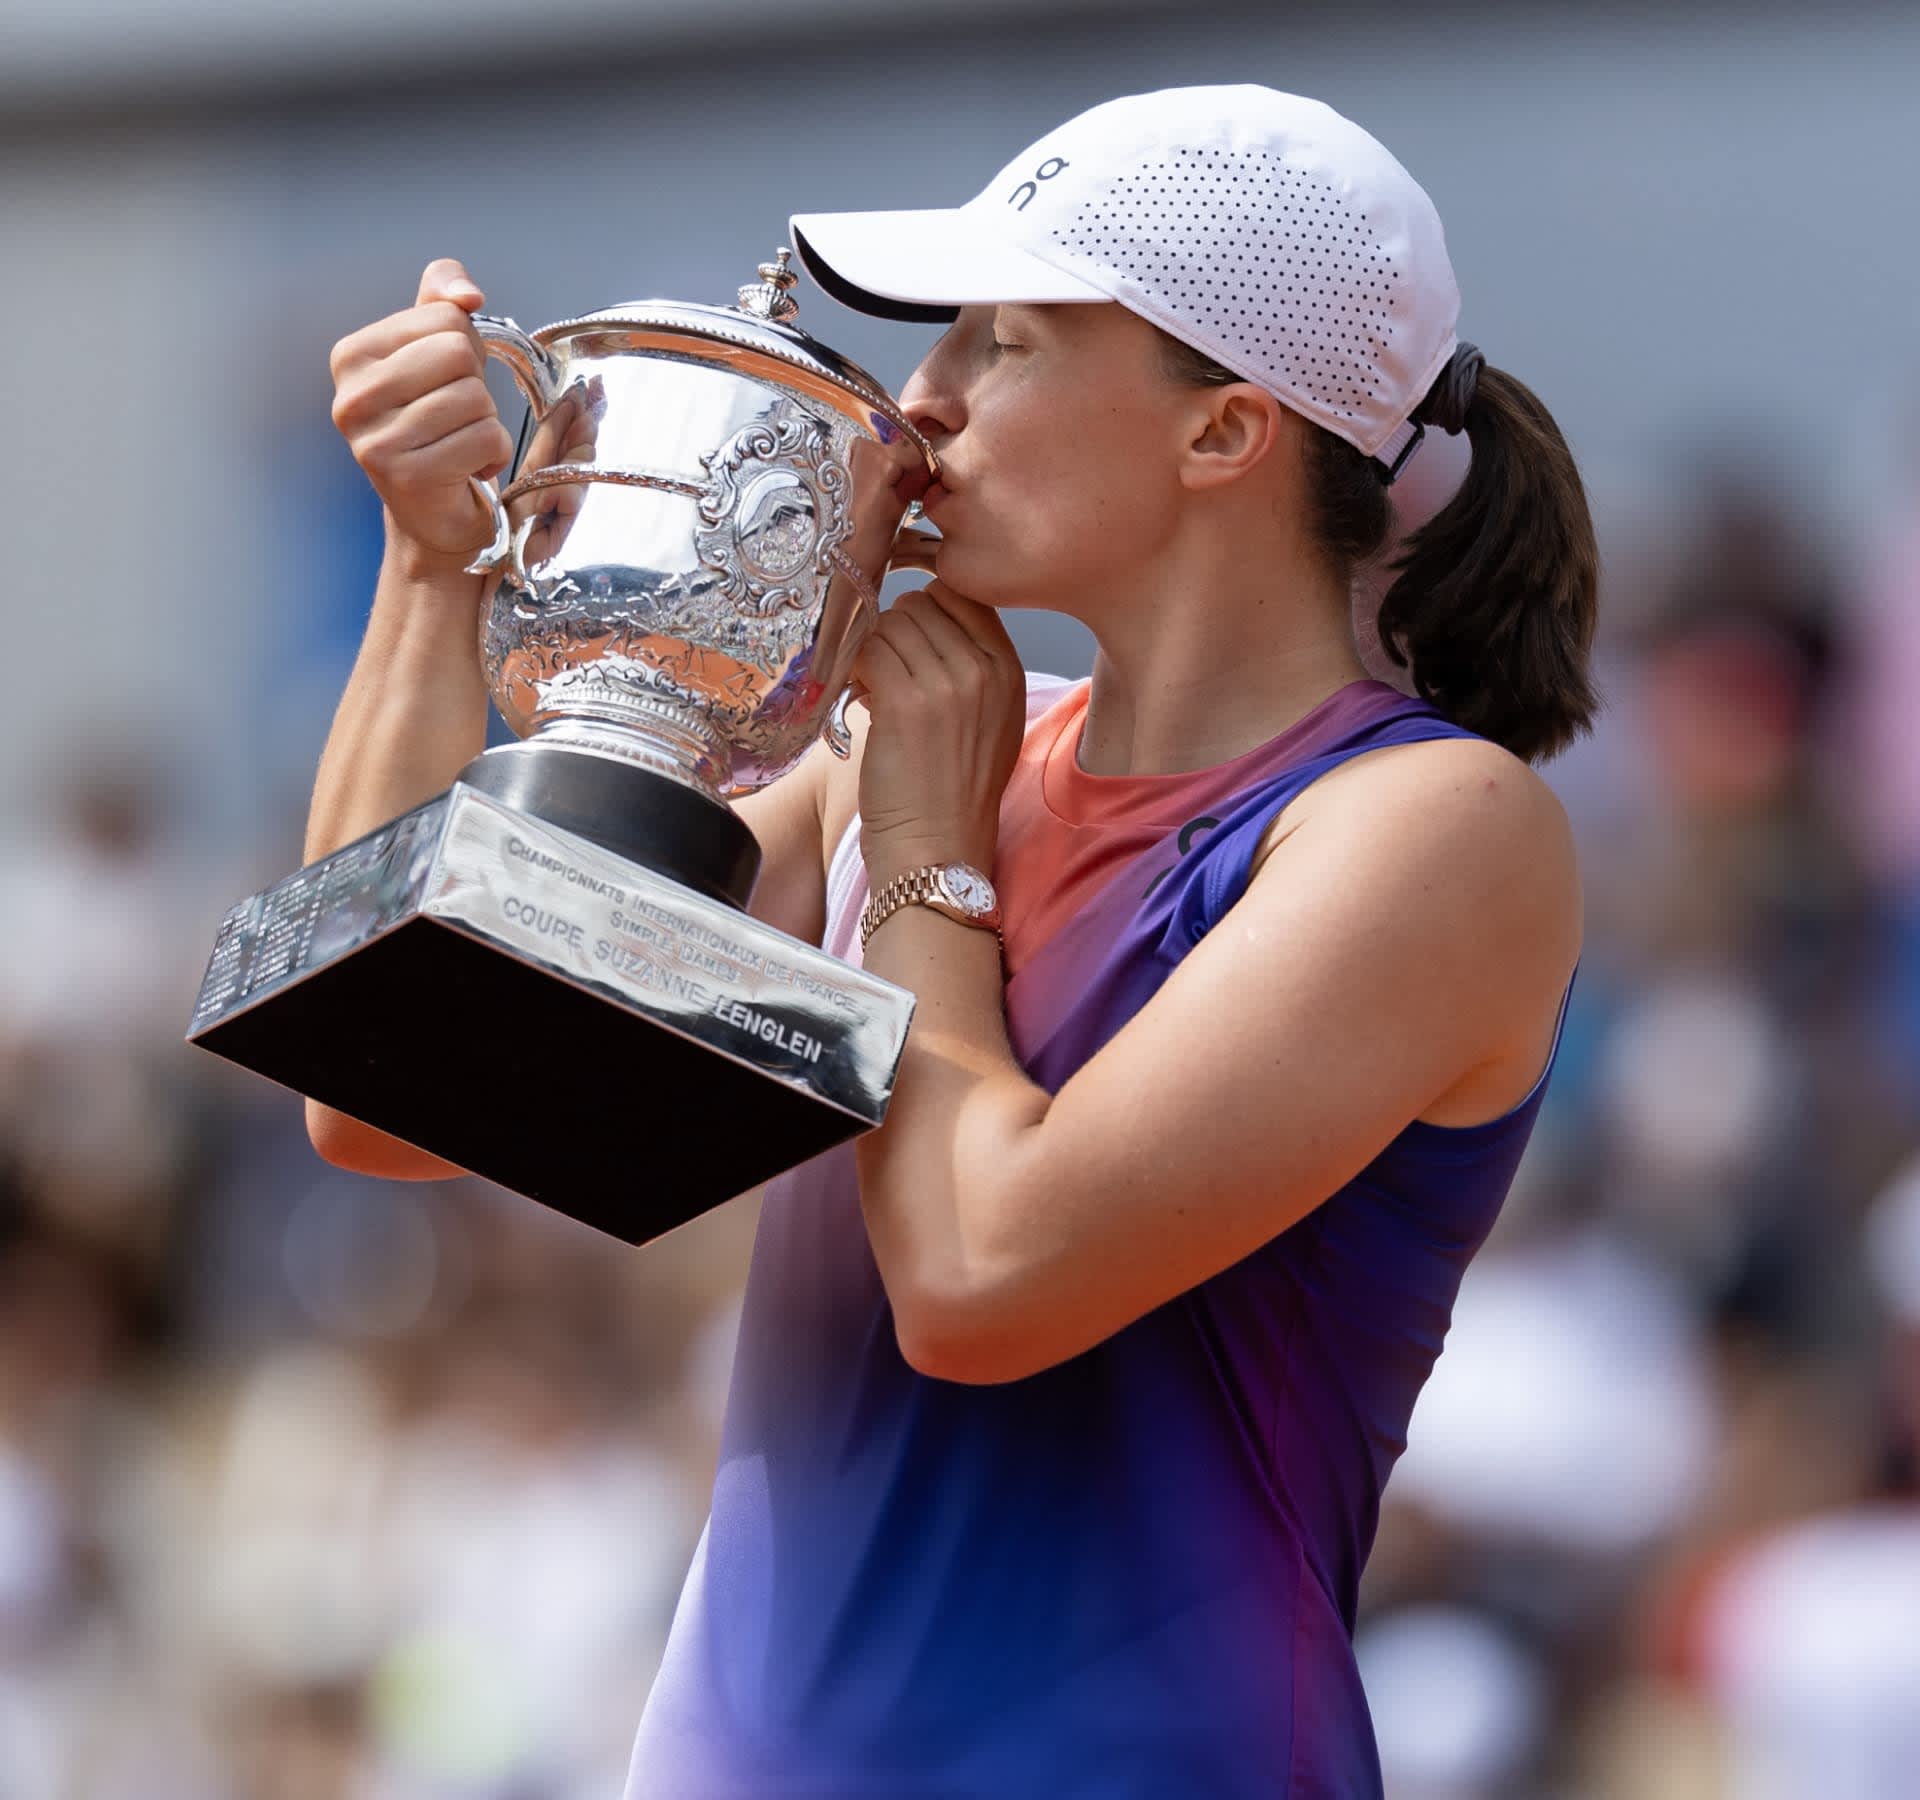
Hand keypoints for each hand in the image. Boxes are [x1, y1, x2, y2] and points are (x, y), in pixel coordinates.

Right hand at [329, 258, 515, 563]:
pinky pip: (486, 439)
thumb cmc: (437, 427)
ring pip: (475, 398)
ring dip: (486, 423)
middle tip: (457, 417)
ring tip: (459, 444)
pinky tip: (467, 469)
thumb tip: (466, 294)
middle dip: (476, 385)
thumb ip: (441, 301)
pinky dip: (493, 454)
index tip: (447, 381)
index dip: (466, 348)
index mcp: (352, 355)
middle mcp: (352, 396)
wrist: (433, 513)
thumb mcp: (434, 351)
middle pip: (458, 354)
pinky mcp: (406, 476)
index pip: (445, 318)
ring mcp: (375, 439)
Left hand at [851, 580, 1025, 880]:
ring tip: (874, 690)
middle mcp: (984, 670)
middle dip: (896, 631)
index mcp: (1008, 670)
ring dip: (872, 650)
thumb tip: (917, 619)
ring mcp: (947, 683)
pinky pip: (868, 651)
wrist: (937, 850)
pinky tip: (861, 700)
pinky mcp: (906, 700)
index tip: (909, 636)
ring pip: (891, 624)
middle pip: (923, 604)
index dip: (927, 608)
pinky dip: (856, 669)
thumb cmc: (952, 794)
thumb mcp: (987, 721)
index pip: (965, 595)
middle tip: (886, 671)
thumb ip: (969, 666)